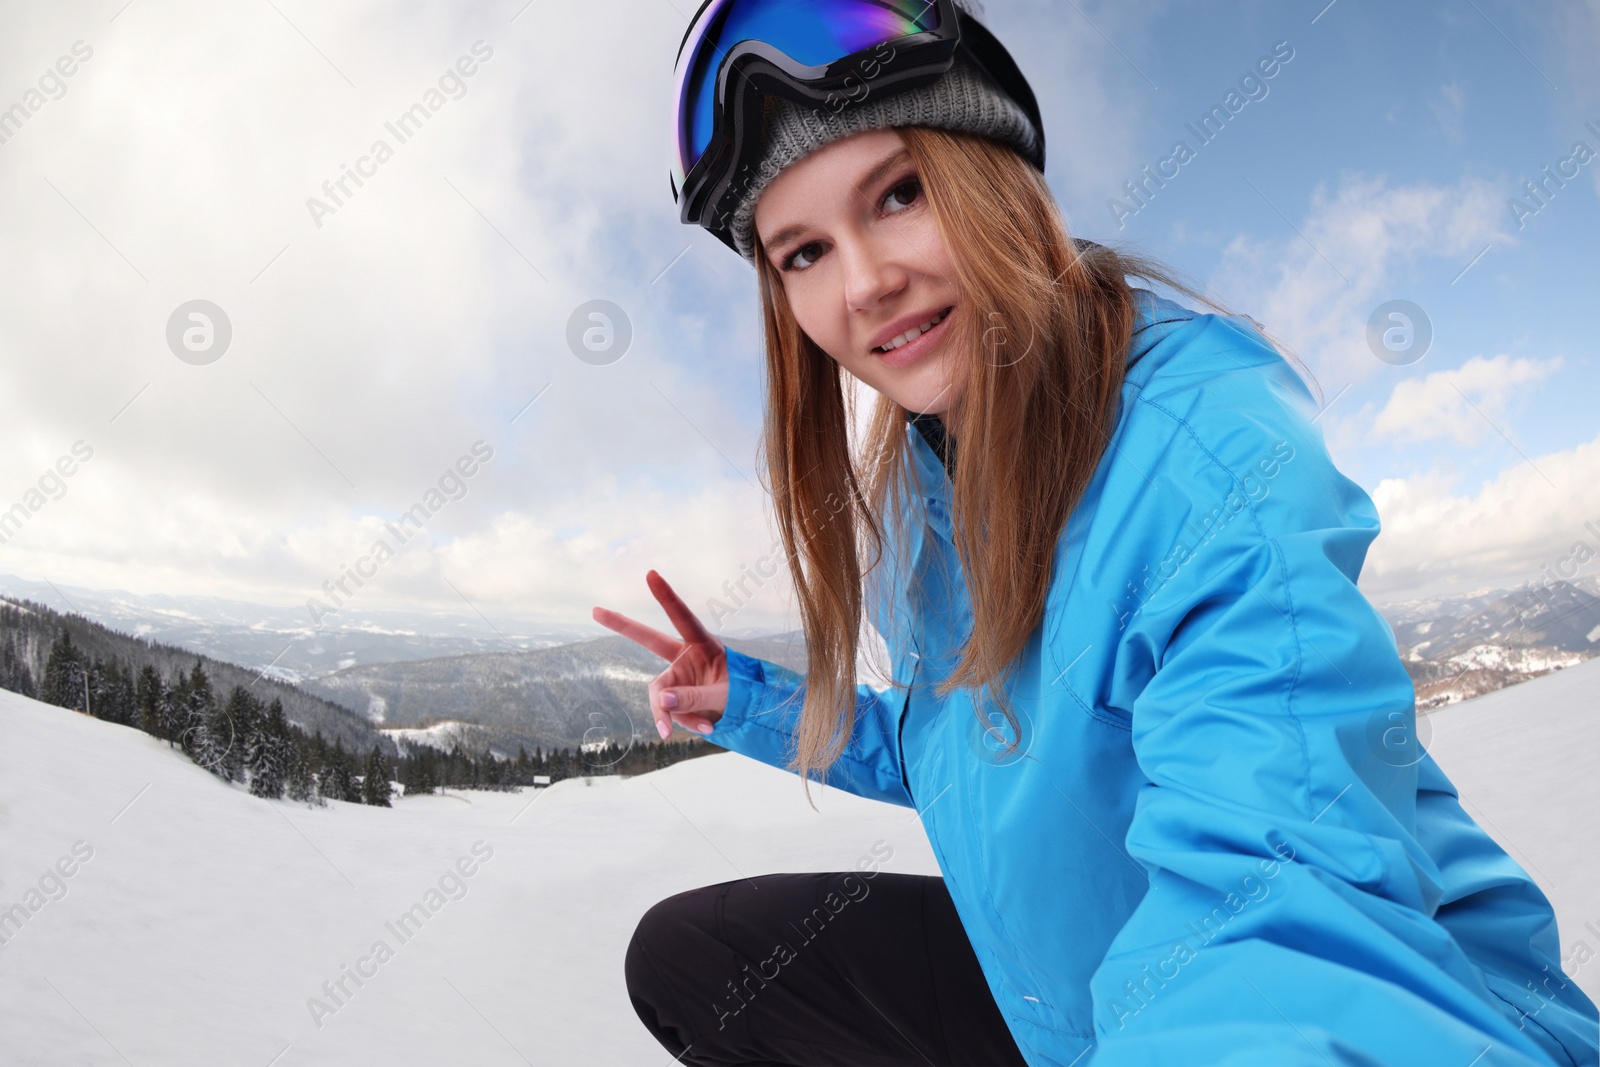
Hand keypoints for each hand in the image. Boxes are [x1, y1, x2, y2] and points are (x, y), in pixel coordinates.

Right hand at [592, 570, 727, 740]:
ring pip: (661, 695)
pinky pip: (670, 712)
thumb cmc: (742, 694)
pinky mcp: (674, 696)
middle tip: (596, 610)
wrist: (746, 713)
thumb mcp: (725, 696)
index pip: (683, 618)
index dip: (666, 597)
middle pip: (649, 639)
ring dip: (675, 714)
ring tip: (706, 725)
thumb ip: (695, 697)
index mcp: (704, 644)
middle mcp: (686, 656)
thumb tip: (661, 701)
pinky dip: (687, 722)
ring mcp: (678, 676)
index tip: (651, 574)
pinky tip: (708, 726)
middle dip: (623, 625)